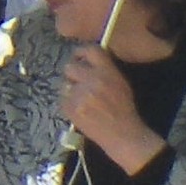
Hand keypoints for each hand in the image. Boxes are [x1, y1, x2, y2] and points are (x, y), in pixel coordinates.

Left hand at [59, 45, 163, 173]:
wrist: (122, 133)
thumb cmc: (123, 109)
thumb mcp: (121, 83)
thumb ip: (105, 69)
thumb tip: (86, 59)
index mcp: (108, 71)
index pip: (89, 50)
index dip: (80, 52)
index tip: (78, 57)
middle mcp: (93, 79)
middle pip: (69, 66)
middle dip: (71, 74)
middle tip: (77, 82)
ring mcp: (80, 94)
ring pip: (64, 84)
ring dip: (70, 90)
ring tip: (82, 100)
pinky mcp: (71, 107)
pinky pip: (62, 99)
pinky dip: (68, 104)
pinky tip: (80, 110)